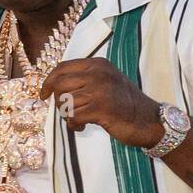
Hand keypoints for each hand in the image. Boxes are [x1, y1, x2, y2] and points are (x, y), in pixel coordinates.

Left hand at [41, 57, 161, 147]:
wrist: (149, 121)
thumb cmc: (124, 104)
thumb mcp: (107, 82)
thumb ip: (85, 79)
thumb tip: (54, 85)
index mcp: (98, 65)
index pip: (62, 68)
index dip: (48, 82)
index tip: (44, 94)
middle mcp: (98, 74)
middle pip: (59, 85)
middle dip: (58, 101)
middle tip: (68, 111)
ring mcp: (99, 90)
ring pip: (64, 102)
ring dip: (67, 116)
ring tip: (79, 120)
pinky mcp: (100, 109)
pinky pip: (72, 117)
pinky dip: (73, 125)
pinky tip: (82, 127)